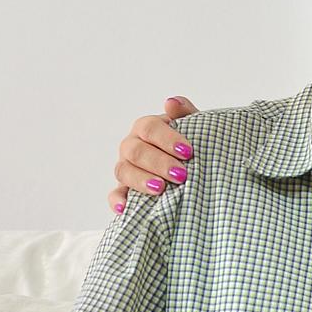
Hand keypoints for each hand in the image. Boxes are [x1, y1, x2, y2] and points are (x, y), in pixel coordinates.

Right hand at [107, 96, 199, 212]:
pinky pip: (115, 194)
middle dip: (158, 162)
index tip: (188, 152)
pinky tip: (126, 208)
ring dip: (140, 180)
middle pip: (135, 151)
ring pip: (123, 171)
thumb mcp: (196, 129)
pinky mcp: (124, 190)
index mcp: (148, 128)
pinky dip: (117, 201)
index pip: (149, 127)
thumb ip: (186, 114)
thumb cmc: (192, 147)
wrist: (195, 170)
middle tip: (181, 175)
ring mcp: (126, 167)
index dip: (167, 139)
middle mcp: (132, 146)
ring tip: (160, 188)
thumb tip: (172, 102)